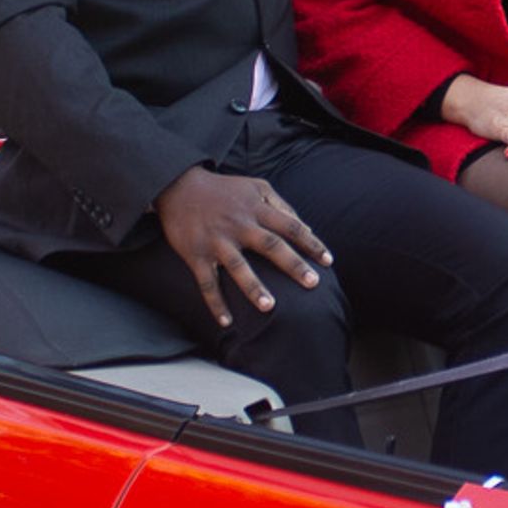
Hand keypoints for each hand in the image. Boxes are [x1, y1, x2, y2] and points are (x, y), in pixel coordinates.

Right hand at [153, 166, 330, 328]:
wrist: (179, 185)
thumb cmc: (225, 189)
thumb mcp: (256, 187)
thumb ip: (282, 206)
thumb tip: (307, 229)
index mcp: (256, 209)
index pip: (290, 227)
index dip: (311, 243)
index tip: (328, 261)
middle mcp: (239, 225)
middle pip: (271, 246)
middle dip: (293, 265)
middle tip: (313, 283)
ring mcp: (217, 241)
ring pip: (238, 266)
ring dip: (254, 287)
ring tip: (270, 307)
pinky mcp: (196, 254)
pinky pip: (207, 282)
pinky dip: (215, 303)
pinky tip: (226, 322)